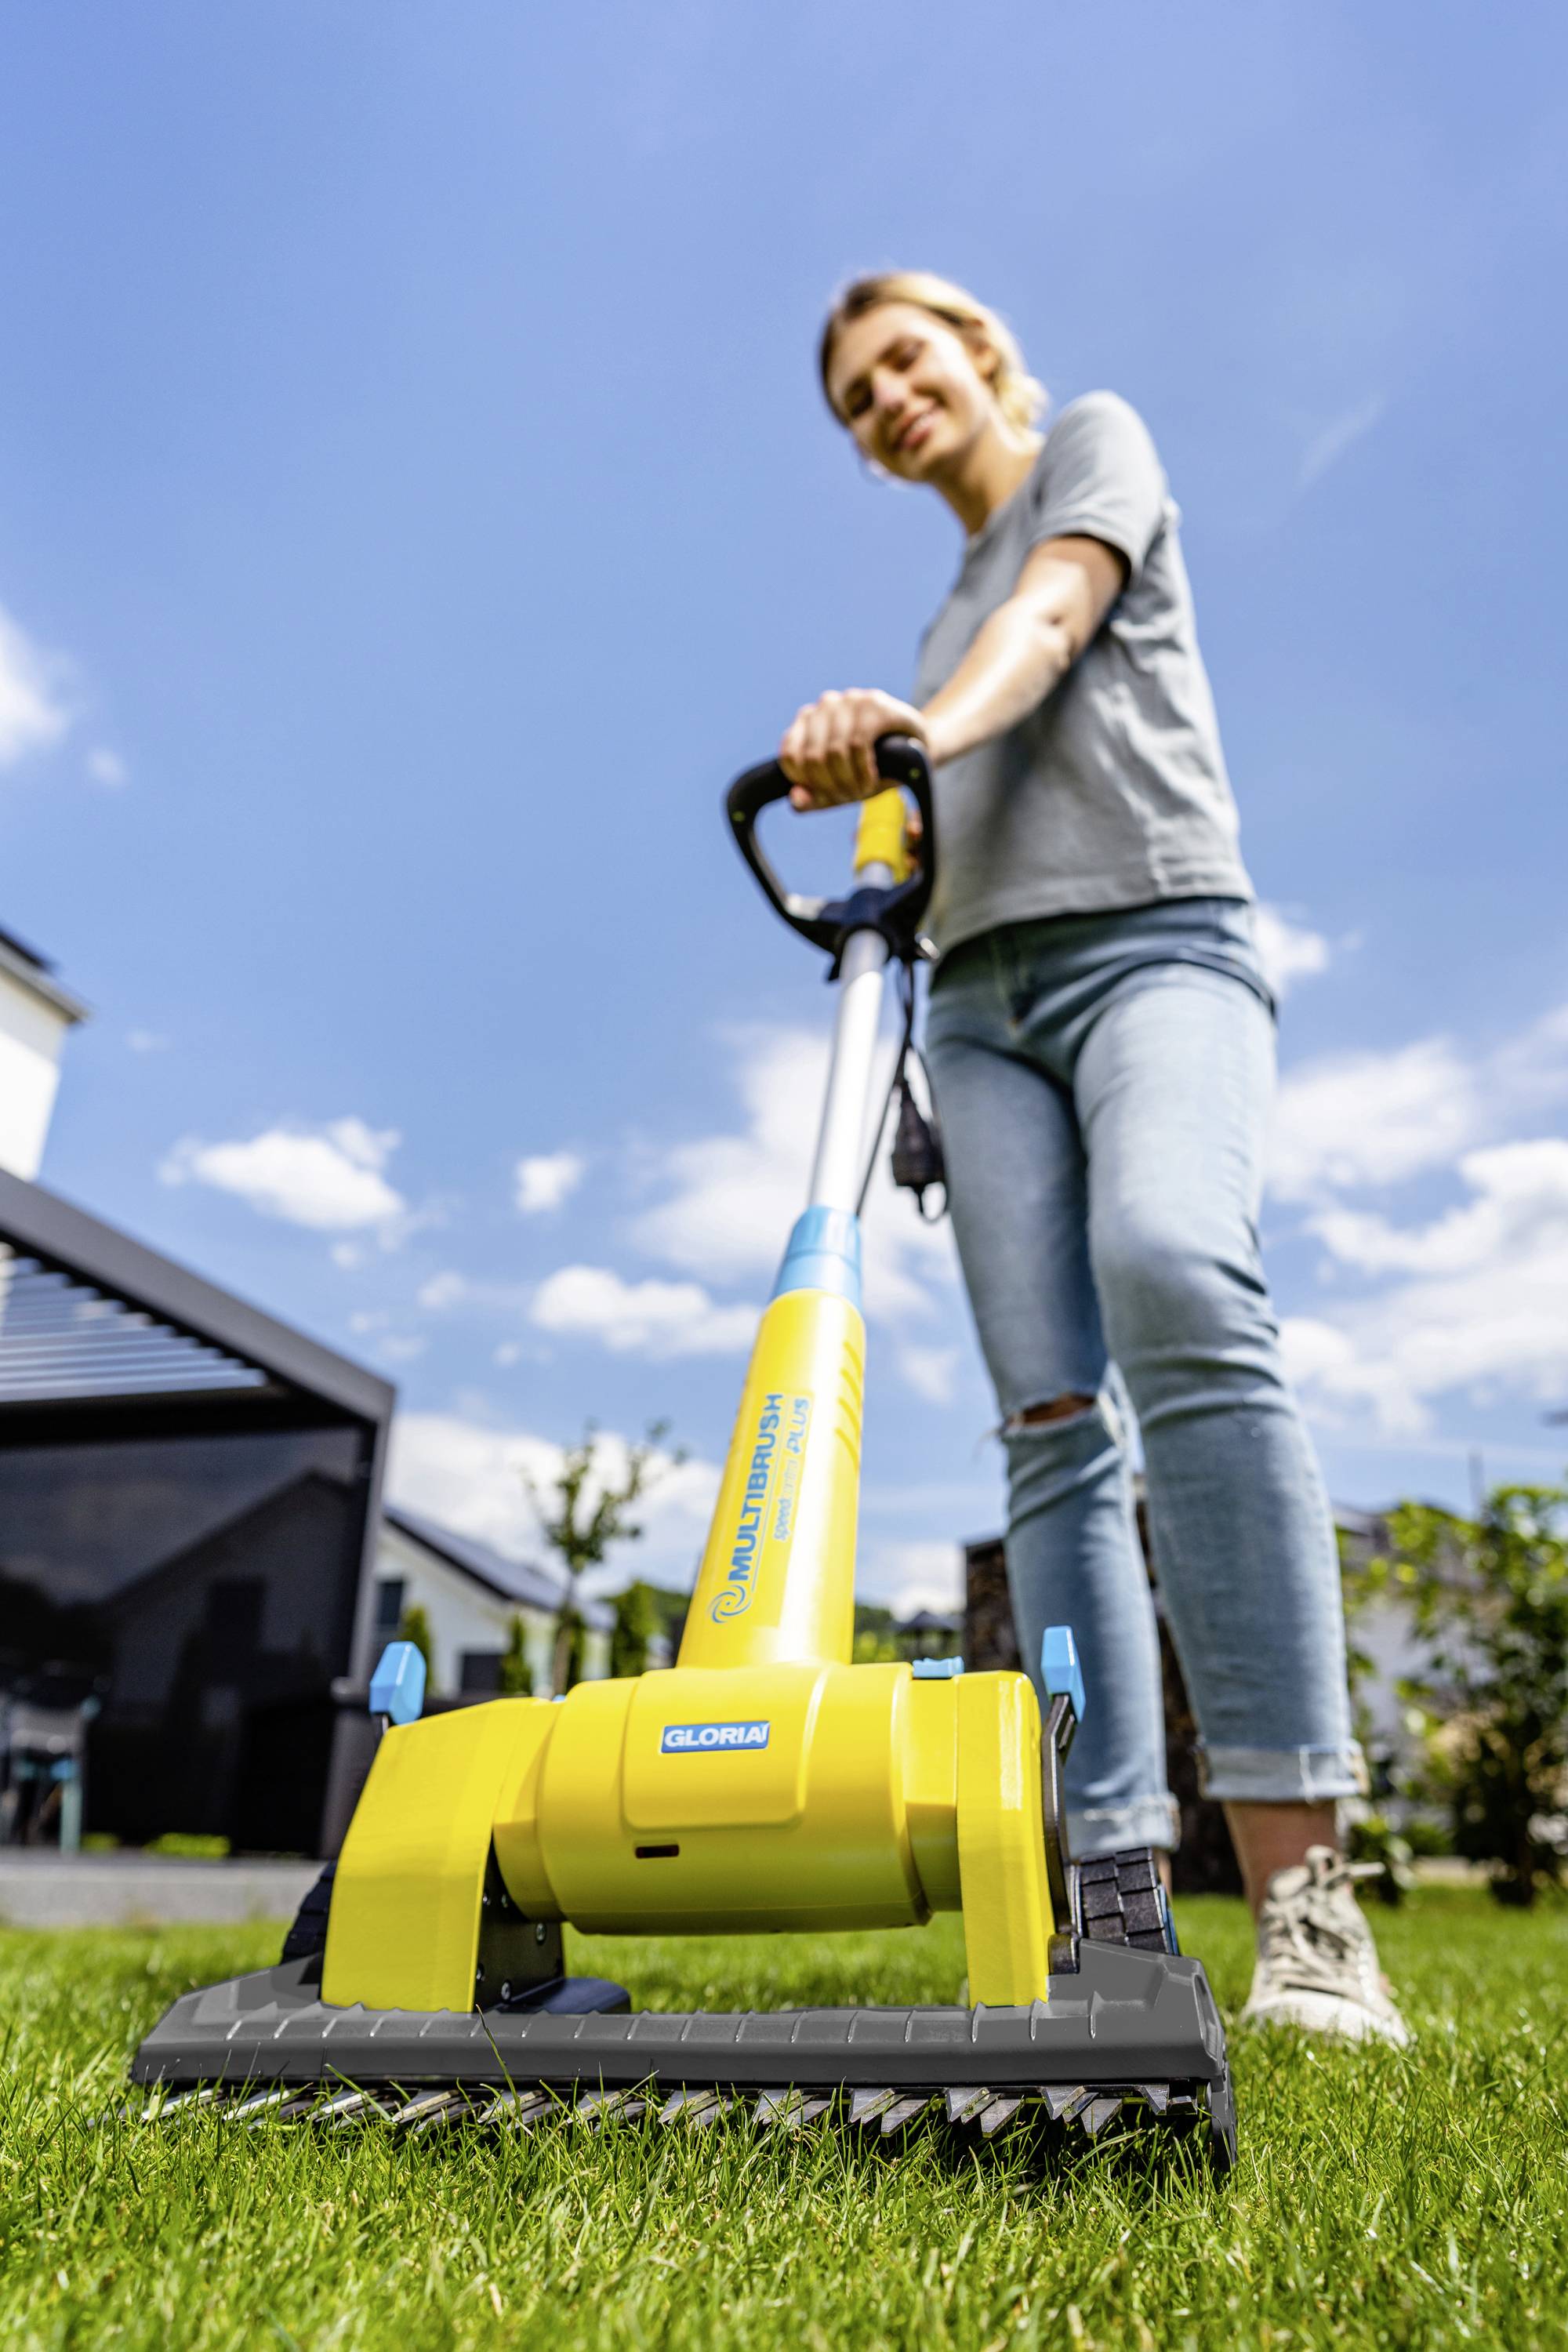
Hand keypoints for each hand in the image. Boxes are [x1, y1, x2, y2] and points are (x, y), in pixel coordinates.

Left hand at [778, 690, 926, 809]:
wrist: (920, 754)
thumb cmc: (875, 769)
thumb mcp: (842, 788)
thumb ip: (815, 797)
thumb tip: (795, 797)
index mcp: (810, 720)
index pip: (790, 754)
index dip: (807, 783)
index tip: (829, 794)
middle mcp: (827, 704)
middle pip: (812, 757)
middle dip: (832, 786)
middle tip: (851, 796)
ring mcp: (851, 700)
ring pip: (834, 752)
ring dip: (849, 782)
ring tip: (863, 789)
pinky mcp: (876, 704)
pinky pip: (857, 744)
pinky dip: (862, 770)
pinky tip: (872, 779)